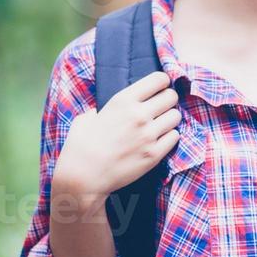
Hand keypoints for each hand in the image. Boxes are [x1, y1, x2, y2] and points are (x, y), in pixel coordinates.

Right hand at [54, 71, 180, 201]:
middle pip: (172, 96)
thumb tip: (98, 112)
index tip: (159, 88)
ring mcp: (148, 135)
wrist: (83, 177)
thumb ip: (98, 110)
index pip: (159, 79)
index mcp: (123, 100)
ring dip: (169, 119)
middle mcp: (139, 115)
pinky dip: (169, 137)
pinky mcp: (154, 154)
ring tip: (159, 125)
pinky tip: (158, 140)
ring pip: (176, 116)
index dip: (162, 83)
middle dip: (168, 100)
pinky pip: (175, 137)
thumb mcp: (85, 118)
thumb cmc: (80, 147)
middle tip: (160, 108)